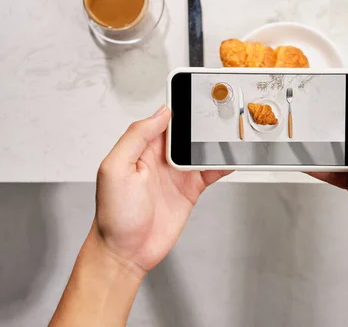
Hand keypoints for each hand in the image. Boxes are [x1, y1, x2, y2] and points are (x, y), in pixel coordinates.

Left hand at [94, 105, 228, 271]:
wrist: (126, 252)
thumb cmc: (114, 214)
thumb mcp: (115, 168)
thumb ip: (136, 137)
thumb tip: (160, 113)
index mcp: (141, 147)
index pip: (164, 119)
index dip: (179, 107)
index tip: (196, 95)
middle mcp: (160, 157)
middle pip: (187, 132)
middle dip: (203, 122)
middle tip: (222, 112)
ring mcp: (177, 173)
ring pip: (201, 149)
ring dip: (215, 142)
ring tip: (232, 132)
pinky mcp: (190, 190)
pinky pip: (210, 172)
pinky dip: (223, 164)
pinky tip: (233, 158)